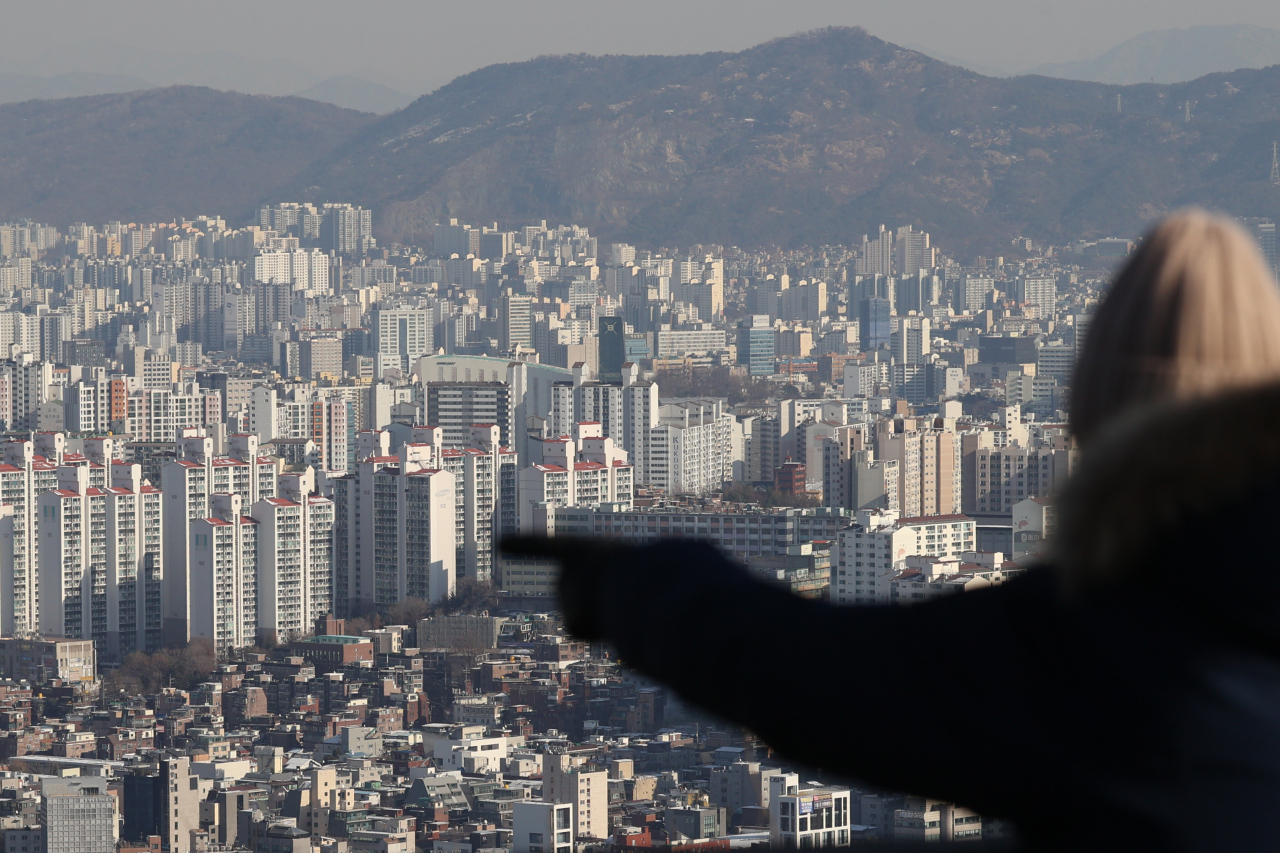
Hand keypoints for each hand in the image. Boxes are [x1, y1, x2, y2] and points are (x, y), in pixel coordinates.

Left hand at [499, 536, 626, 638]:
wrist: (633, 580)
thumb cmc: (635, 565)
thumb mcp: (622, 559)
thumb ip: (606, 577)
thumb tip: (607, 606)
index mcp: (576, 550)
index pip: (544, 546)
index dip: (523, 545)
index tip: (498, 544)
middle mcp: (564, 575)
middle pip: (584, 593)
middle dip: (598, 597)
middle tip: (620, 590)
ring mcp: (565, 601)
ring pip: (588, 613)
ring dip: (605, 612)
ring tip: (622, 601)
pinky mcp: (572, 624)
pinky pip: (590, 629)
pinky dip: (603, 629)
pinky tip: (613, 619)